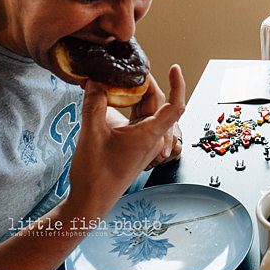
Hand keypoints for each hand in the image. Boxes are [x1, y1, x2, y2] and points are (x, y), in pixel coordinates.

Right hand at [64, 65, 187, 216]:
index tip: (174, 68)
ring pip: (148, 111)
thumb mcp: (91, 133)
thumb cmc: (95, 174)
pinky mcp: (134, 146)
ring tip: (120, 82)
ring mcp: (144, 143)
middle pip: (158, 103)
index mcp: (149, 135)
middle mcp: (152, 138)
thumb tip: (94, 80)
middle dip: (145, 84)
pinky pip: (138, 120)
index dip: (178, 84)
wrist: (91, 201)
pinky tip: (113, 100)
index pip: (175, 106)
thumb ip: (94, 103)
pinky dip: (129, 107)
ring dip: (137, 95)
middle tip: (126, 70)